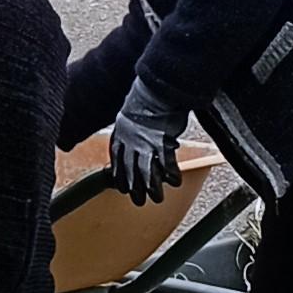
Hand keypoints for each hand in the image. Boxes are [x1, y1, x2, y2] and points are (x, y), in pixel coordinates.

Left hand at [109, 76, 187, 205]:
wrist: (155, 91)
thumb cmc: (145, 100)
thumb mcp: (129, 118)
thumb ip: (131, 133)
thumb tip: (135, 141)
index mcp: (120, 136)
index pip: (117, 162)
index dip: (119, 177)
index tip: (122, 188)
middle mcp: (130, 143)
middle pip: (130, 172)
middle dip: (134, 189)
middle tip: (139, 201)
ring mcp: (145, 144)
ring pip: (146, 173)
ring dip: (152, 187)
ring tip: (157, 198)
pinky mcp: (162, 143)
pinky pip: (166, 164)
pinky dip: (171, 175)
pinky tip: (175, 182)